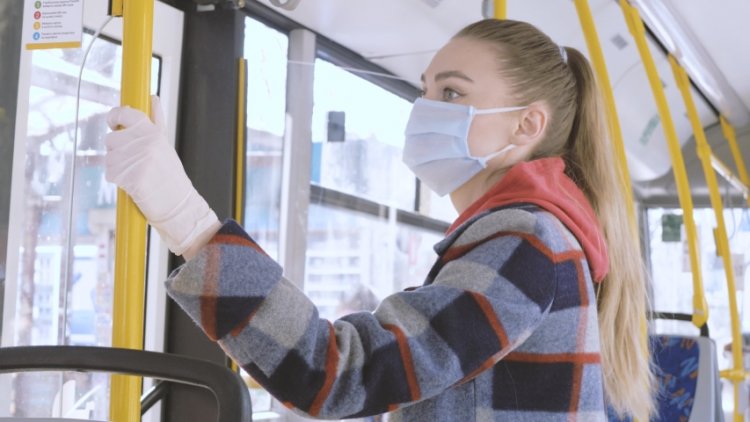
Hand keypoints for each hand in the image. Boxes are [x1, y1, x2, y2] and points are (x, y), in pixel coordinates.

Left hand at [106, 96, 219, 255]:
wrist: (177, 203)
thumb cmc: (171, 175)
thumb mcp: (165, 144)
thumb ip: (156, 119)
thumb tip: (152, 97)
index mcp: (152, 131)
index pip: (123, 113)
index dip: (114, 117)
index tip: (113, 123)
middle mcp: (142, 141)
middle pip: (111, 138)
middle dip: (118, 150)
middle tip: (134, 161)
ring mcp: (133, 158)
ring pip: (108, 156)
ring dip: (117, 166)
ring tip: (136, 174)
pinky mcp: (126, 175)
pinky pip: (110, 173)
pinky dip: (117, 180)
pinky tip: (133, 184)